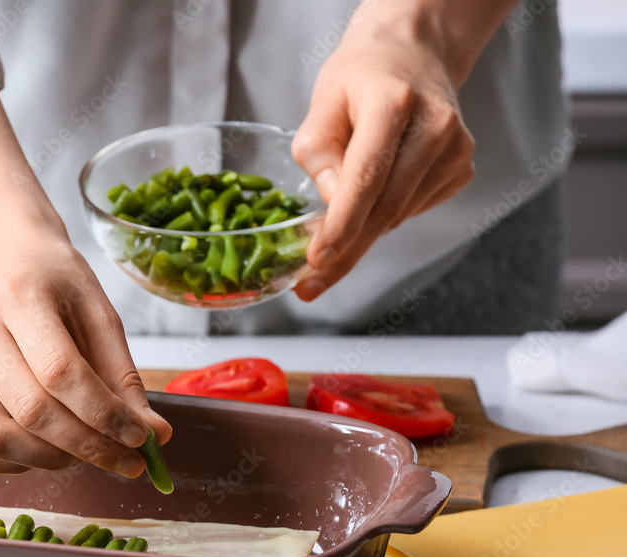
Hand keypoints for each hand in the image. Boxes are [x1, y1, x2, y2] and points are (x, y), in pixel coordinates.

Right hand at [0, 221, 170, 474]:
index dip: (105, 413)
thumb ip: (124, 375)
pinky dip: (17, 464)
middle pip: (30, 411)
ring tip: (88, 451)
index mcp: (18, 296)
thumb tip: (155, 435)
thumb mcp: (99, 312)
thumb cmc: (55, 284)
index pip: (60, 371)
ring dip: (53, 460)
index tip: (142, 437)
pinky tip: (48, 448)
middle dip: (88, 446)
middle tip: (127, 460)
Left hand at [291, 4, 478, 300]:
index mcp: (394, 103)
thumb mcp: (322, 102)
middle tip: (310, 285)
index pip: (367, 177)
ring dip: (362, 232)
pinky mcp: (462, 169)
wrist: (413, 54)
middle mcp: (435, 127)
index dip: (342, 225)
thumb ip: (319, 154)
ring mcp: (456, 150)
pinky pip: (413, 211)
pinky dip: (386, 215)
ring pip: (398, 217)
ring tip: (334, 226)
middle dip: (345, 251)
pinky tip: (377, 190)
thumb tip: (331, 207)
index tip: (317, 259)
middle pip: (385, 208)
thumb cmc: (360, 78)